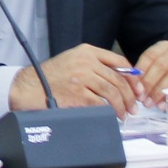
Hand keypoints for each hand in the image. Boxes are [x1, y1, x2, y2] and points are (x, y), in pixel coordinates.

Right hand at [9, 44, 138, 114]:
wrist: (28, 86)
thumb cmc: (51, 76)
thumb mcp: (73, 61)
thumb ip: (96, 66)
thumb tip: (123, 81)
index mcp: (87, 51)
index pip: (119, 62)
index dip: (133, 78)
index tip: (138, 89)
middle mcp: (86, 62)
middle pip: (118, 79)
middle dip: (130, 96)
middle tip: (134, 107)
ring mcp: (81, 78)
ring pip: (113, 92)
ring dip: (122, 106)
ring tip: (124, 114)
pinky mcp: (77, 94)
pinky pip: (101, 104)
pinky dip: (109, 112)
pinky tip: (111, 117)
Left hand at [135, 40, 167, 105]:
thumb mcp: (158, 69)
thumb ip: (146, 75)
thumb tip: (133, 88)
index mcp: (166, 47)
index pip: (150, 56)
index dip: (140, 72)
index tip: (134, 87)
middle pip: (161, 66)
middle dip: (149, 84)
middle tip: (141, 98)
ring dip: (159, 92)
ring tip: (150, 103)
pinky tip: (164, 105)